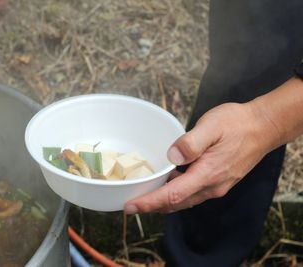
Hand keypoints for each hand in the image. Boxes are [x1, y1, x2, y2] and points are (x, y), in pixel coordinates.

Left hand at [125, 102, 279, 213]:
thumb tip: (171, 156)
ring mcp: (217, 185)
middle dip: (152, 205)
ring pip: (184, 200)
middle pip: (176, 202)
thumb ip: (191, 142)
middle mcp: (212, 186)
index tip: (131, 207)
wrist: (264, 126)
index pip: (173, 195)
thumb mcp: (212, 125)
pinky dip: (177, 192)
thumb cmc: (237, 123)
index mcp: (207, 174)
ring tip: (145, 194)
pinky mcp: (219, 181)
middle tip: (131, 203)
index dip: (150, 202)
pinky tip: (168, 181)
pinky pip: (193, 192)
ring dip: (164, 200)